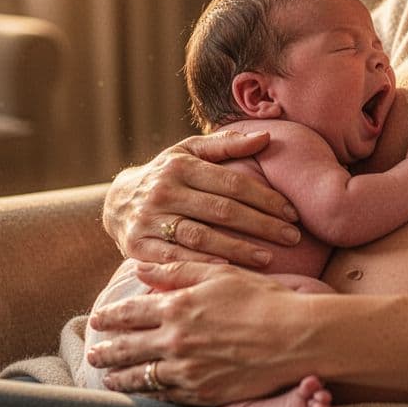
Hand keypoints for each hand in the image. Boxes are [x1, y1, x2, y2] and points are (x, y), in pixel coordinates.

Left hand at [85, 261, 308, 405]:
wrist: (296, 338)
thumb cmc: (263, 299)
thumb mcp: (220, 274)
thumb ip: (177, 270)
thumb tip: (140, 269)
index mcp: (177, 306)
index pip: (129, 313)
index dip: (108, 317)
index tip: (96, 319)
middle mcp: (175, 340)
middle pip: (126, 348)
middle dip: (105, 350)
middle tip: (92, 353)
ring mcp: (187, 370)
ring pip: (140, 377)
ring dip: (119, 377)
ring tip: (107, 377)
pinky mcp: (202, 394)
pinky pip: (165, 396)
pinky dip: (148, 394)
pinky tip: (143, 392)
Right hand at [103, 131, 301, 267]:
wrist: (115, 202)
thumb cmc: (166, 175)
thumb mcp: (188, 152)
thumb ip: (226, 144)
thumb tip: (266, 136)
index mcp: (181, 166)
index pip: (232, 183)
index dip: (265, 198)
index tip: (292, 212)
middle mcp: (164, 191)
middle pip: (221, 210)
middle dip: (261, 225)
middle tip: (292, 237)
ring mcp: (149, 219)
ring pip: (200, 236)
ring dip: (237, 249)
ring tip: (268, 257)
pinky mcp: (138, 245)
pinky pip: (174, 258)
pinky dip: (201, 264)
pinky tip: (227, 270)